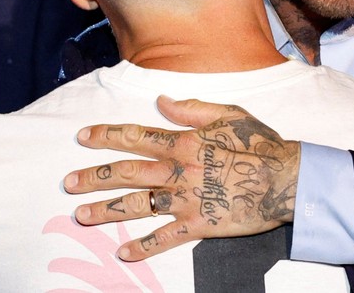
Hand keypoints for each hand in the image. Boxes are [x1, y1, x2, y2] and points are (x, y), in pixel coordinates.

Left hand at [63, 95, 299, 260]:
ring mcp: (186, 200)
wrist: (284, 178)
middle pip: (127, 173)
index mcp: (184, 142)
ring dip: (106, 210)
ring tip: (81, 214)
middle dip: (94, 176)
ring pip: (137, 205)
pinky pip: (165, 239)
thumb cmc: (260, 143)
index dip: (107, 135)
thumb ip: (192, 108)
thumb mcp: (229, 114)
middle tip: (68, 183)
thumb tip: (161, 100)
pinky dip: (143, 247)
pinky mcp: (199, 225)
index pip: (136, 136)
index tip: (83, 136)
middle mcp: (178, 171)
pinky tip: (122, 253)